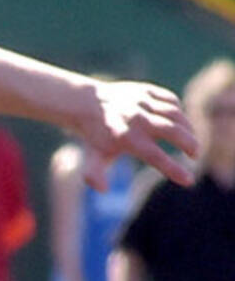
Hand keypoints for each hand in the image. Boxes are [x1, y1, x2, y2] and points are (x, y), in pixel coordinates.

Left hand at [79, 81, 196, 190]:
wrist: (86, 103)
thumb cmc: (95, 136)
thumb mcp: (93, 157)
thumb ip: (94, 174)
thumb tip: (102, 190)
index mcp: (124, 138)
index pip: (154, 156)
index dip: (173, 169)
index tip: (188, 180)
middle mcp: (135, 118)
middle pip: (171, 131)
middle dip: (189, 144)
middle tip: (194, 156)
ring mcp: (141, 102)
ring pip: (174, 113)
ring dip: (188, 128)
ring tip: (190, 141)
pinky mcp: (146, 90)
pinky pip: (170, 100)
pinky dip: (179, 112)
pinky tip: (180, 124)